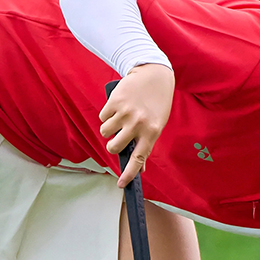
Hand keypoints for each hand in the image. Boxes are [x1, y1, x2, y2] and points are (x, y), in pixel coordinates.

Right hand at [99, 63, 173, 187]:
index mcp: (151, 132)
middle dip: (112, 145)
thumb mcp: (156, 124)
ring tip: (118, 118)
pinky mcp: (115, 101)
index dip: (129, 174)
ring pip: (105, 132)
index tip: (121, 185)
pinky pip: (102, 117)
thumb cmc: (156, 103)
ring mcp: (126, 112)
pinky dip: (107, 115)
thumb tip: (140, 167)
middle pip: (114, 147)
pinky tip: (117, 107)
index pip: (139, 158)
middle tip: (117, 137)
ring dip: (108, 128)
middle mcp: (138, 123)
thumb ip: (146, 144)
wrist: (154, 74)